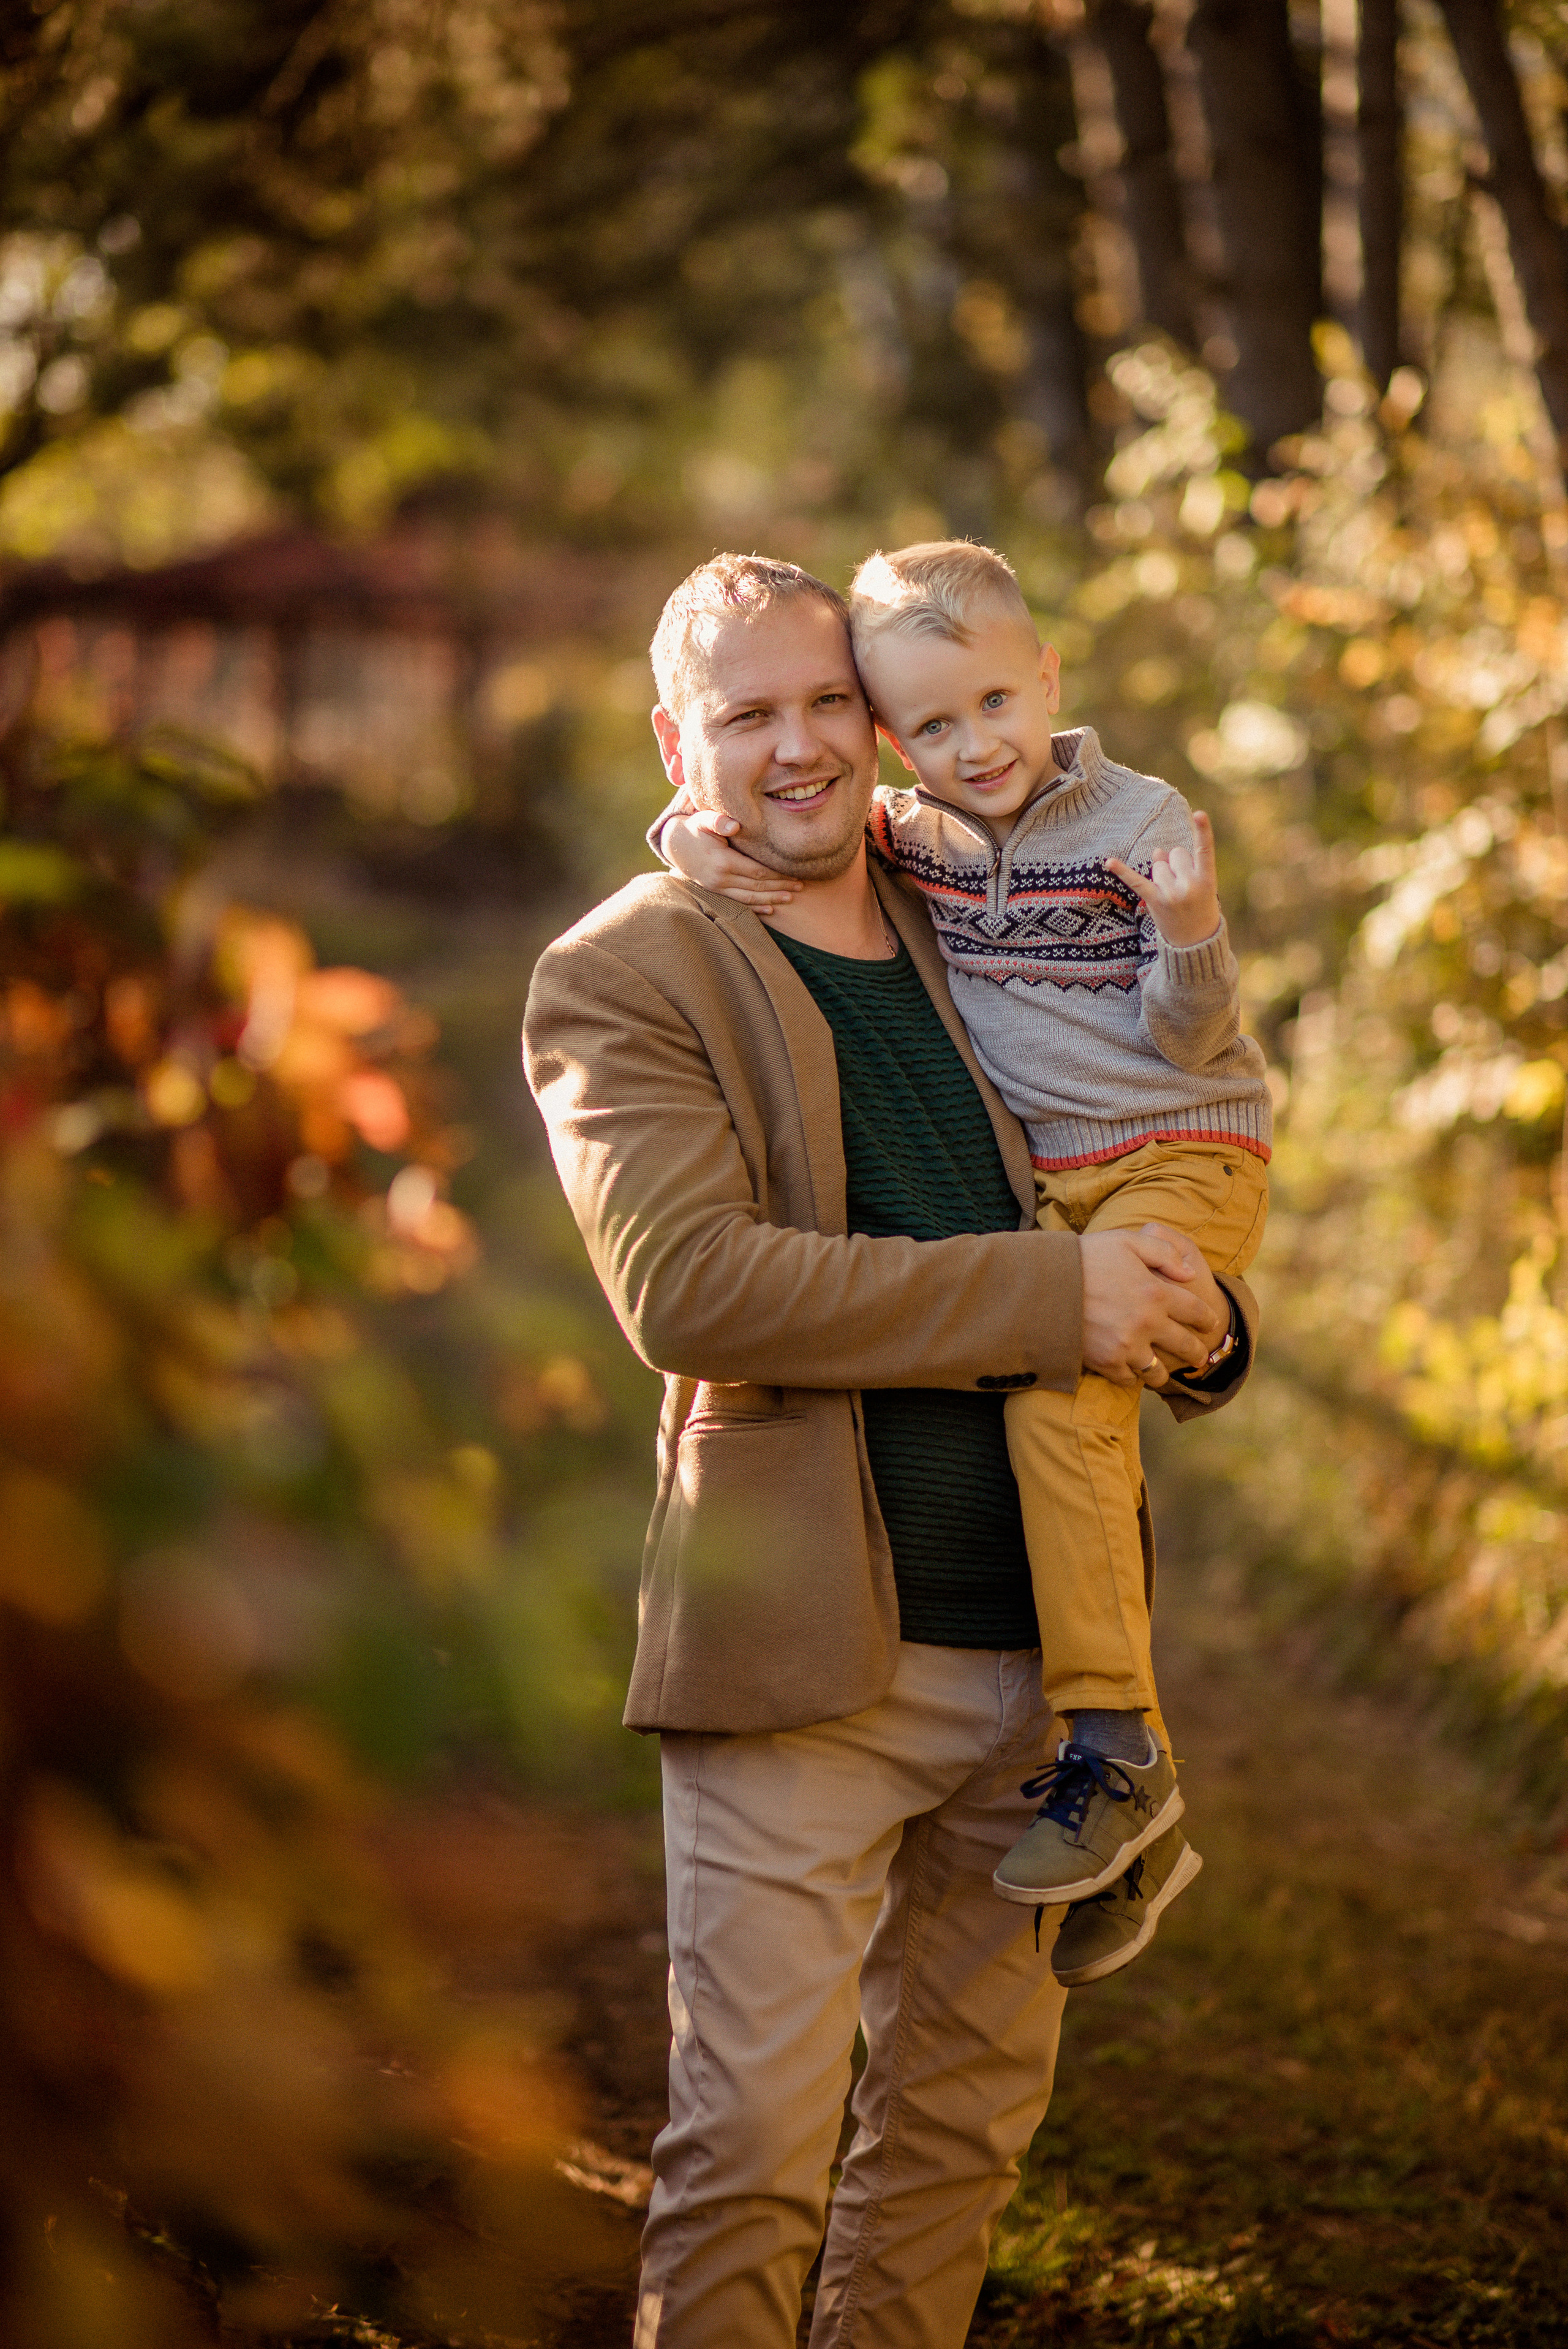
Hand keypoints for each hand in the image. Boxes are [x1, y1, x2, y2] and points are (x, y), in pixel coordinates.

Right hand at [663, 808, 801, 911]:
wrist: (673, 844)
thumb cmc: (694, 828)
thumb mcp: (703, 819)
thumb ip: (718, 820)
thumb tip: (734, 825)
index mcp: (722, 861)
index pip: (757, 871)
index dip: (777, 874)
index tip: (794, 873)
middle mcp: (719, 879)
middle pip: (756, 886)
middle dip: (779, 887)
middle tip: (800, 887)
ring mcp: (716, 888)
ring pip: (749, 898)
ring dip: (771, 899)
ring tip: (790, 898)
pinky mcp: (714, 892)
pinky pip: (737, 903)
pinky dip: (755, 908)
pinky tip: (770, 910)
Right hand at [1079, 1222, 1222, 1387]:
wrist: (1044, 1283)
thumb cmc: (1086, 1257)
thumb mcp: (1127, 1240)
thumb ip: (1163, 1251)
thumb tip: (1190, 1272)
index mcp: (1157, 1293)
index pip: (1197, 1311)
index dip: (1208, 1319)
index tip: (1211, 1324)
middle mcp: (1148, 1324)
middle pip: (1185, 1346)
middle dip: (1197, 1353)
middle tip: (1200, 1358)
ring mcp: (1127, 1346)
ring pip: (1158, 1372)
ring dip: (1163, 1372)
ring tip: (1162, 1372)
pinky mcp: (1106, 1362)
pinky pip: (1127, 1379)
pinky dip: (1130, 1377)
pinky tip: (1129, 1371)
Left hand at [1106, 810, 1221, 948]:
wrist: (1195, 943)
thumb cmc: (1200, 908)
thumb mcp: (1200, 886)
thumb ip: (1182, 866)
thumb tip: (1157, 851)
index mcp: (1207, 880)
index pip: (1205, 850)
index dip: (1203, 831)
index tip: (1199, 813)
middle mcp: (1189, 886)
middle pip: (1175, 854)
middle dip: (1177, 865)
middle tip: (1185, 888)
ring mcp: (1171, 895)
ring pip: (1158, 865)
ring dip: (1162, 876)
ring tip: (1173, 896)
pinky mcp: (1155, 902)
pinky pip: (1137, 882)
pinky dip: (1122, 872)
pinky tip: (1108, 862)